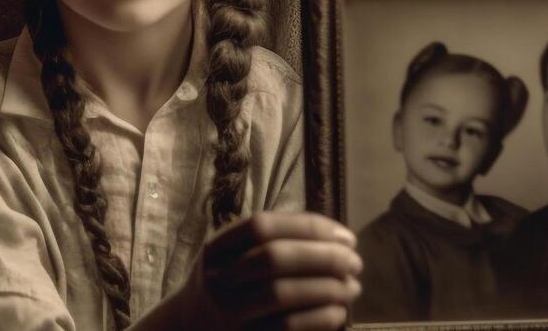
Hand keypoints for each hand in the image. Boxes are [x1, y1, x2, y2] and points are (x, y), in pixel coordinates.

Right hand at [183, 211, 359, 329]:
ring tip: (352, 287)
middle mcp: (217, 279)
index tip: (345, 236)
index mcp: (217, 249)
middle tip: (355, 263)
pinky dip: (320, 319)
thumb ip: (272, 243)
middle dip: (323, 257)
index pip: (262, 227)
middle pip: (274, 258)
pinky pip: (287, 328)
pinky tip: (338, 313)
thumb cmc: (229, 285)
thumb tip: (336, 239)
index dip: (309, 227)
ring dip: (327, 289)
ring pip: (282, 294)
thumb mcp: (234, 256)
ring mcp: (227, 313)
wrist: (192, 328)